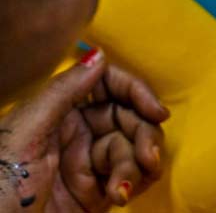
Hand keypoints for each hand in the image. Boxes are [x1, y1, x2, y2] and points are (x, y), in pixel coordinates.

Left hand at [0, 48, 166, 210]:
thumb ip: (63, 91)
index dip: (136, 93)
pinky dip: (133, 183)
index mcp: (58, 109)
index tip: (157, 111)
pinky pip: (127, 179)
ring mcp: (86, 163)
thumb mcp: (24, 132)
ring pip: (132, 148)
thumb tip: (99, 53)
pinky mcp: (93, 195)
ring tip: (123, 190)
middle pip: (128, 117)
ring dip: (137, 166)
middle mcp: (76, 131)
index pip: (109, 85)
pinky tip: (122, 195)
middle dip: (144, 135)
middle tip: (148, 158)